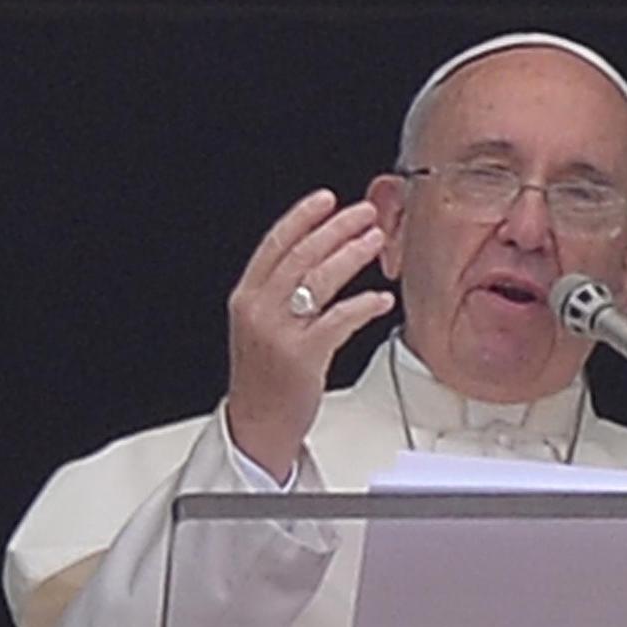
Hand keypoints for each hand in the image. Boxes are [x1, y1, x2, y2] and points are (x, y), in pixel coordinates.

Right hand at [224, 189, 395, 481]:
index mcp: (246, 297)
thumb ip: (280, 293)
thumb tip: (318, 259)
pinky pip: (338, 320)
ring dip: (351, 254)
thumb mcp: (260, 326)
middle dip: (336, 228)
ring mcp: (279, 332)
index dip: (302, 217)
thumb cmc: (264, 378)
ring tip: (375, 241)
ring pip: (319, 279)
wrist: (256, 427)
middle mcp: (259, 309)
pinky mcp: (302, 356)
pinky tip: (381, 299)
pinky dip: (363, 305)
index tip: (326, 199)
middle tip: (365, 214)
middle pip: (301, 255)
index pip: (274, 244)